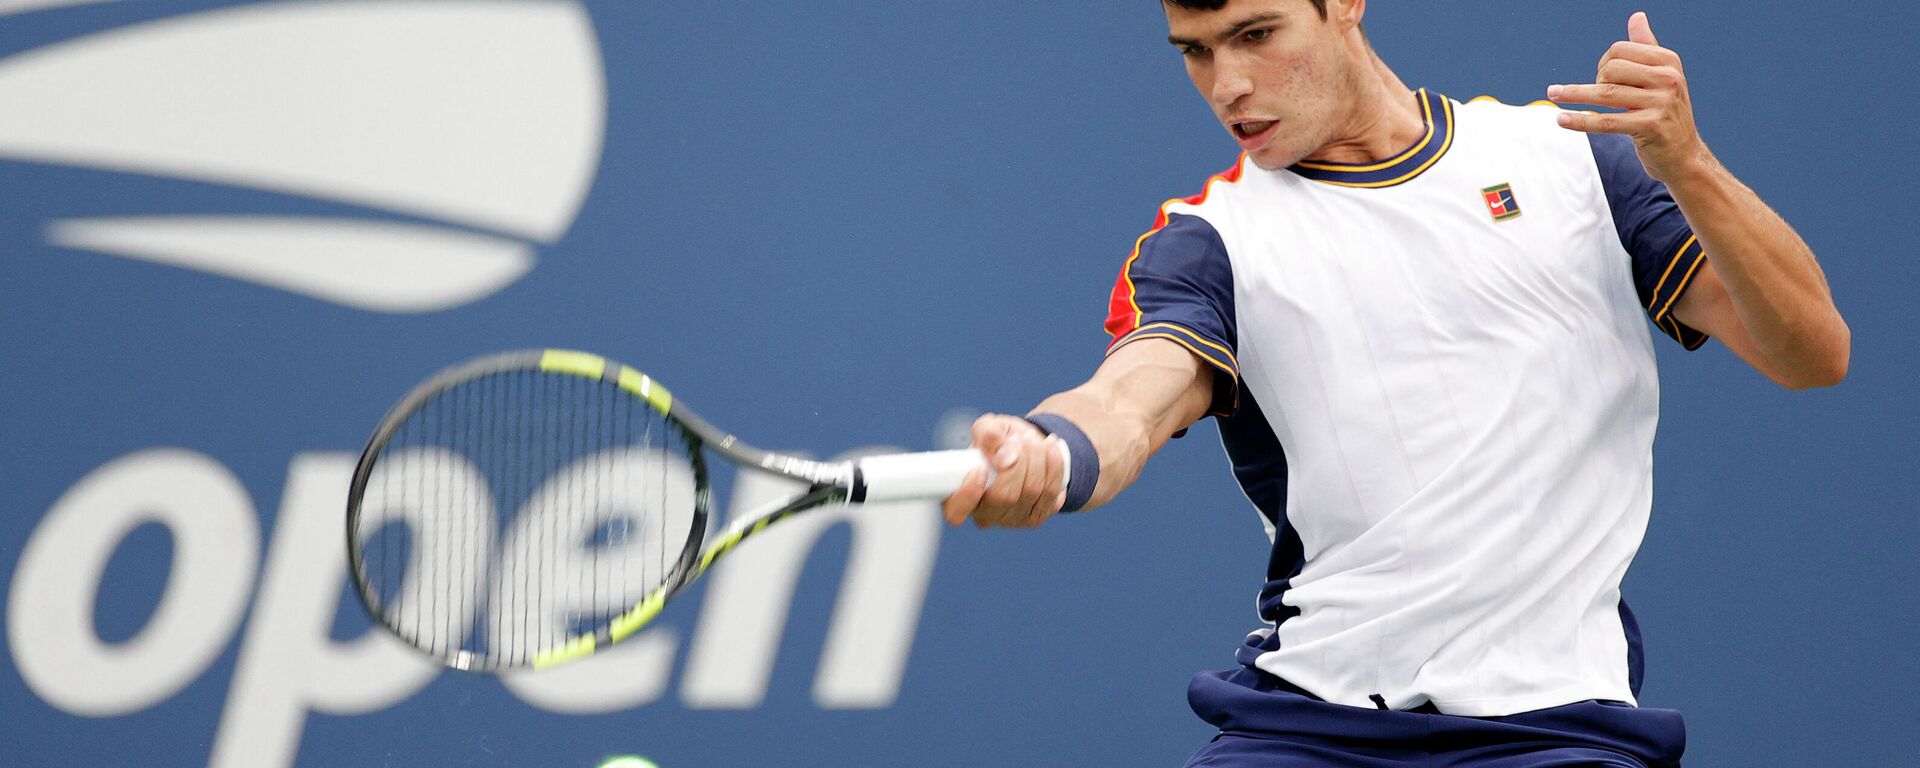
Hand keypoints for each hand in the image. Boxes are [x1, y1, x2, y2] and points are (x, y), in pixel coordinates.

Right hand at [940, 414, 1065, 528]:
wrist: (1028, 446)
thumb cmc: (1000, 439)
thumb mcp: (988, 427)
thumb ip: (987, 434)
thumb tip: (1004, 455)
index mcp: (960, 496)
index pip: (956, 512)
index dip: (967, 494)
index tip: (979, 469)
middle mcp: (986, 514)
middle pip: (1004, 497)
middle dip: (1017, 462)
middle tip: (1017, 439)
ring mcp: (1013, 519)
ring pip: (1032, 491)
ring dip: (1036, 457)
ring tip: (1032, 439)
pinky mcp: (1038, 515)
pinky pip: (1053, 491)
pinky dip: (1054, 463)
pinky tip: (1049, 448)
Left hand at [1548, 12, 1708, 181]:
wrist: (1683, 154)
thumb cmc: (1665, 112)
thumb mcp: (1661, 76)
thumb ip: (1646, 46)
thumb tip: (1636, 16)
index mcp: (1668, 61)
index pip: (1620, 50)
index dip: (1603, 62)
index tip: (1602, 78)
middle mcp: (1668, 78)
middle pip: (1610, 68)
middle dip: (1595, 80)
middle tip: (1597, 96)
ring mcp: (1660, 102)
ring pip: (1604, 94)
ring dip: (1574, 94)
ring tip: (1553, 94)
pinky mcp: (1650, 126)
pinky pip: (1605, 121)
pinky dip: (1580, 121)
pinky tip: (1561, 120)